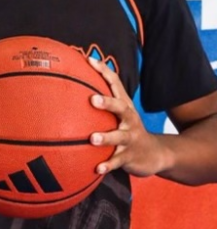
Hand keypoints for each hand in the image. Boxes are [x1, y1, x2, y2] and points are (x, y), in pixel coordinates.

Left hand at [88, 58, 163, 177]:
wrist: (155, 154)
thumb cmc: (128, 129)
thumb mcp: (120, 113)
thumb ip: (103, 100)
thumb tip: (74, 83)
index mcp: (124, 105)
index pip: (115, 84)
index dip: (104, 71)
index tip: (89, 60)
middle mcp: (129, 119)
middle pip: (120, 107)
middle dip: (107, 103)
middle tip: (92, 99)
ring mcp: (130, 138)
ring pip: (119, 137)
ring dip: (106, 137)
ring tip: (92, 138)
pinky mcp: (129, 157)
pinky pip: (117, 162)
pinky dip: (108, 165)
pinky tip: (96, 169)